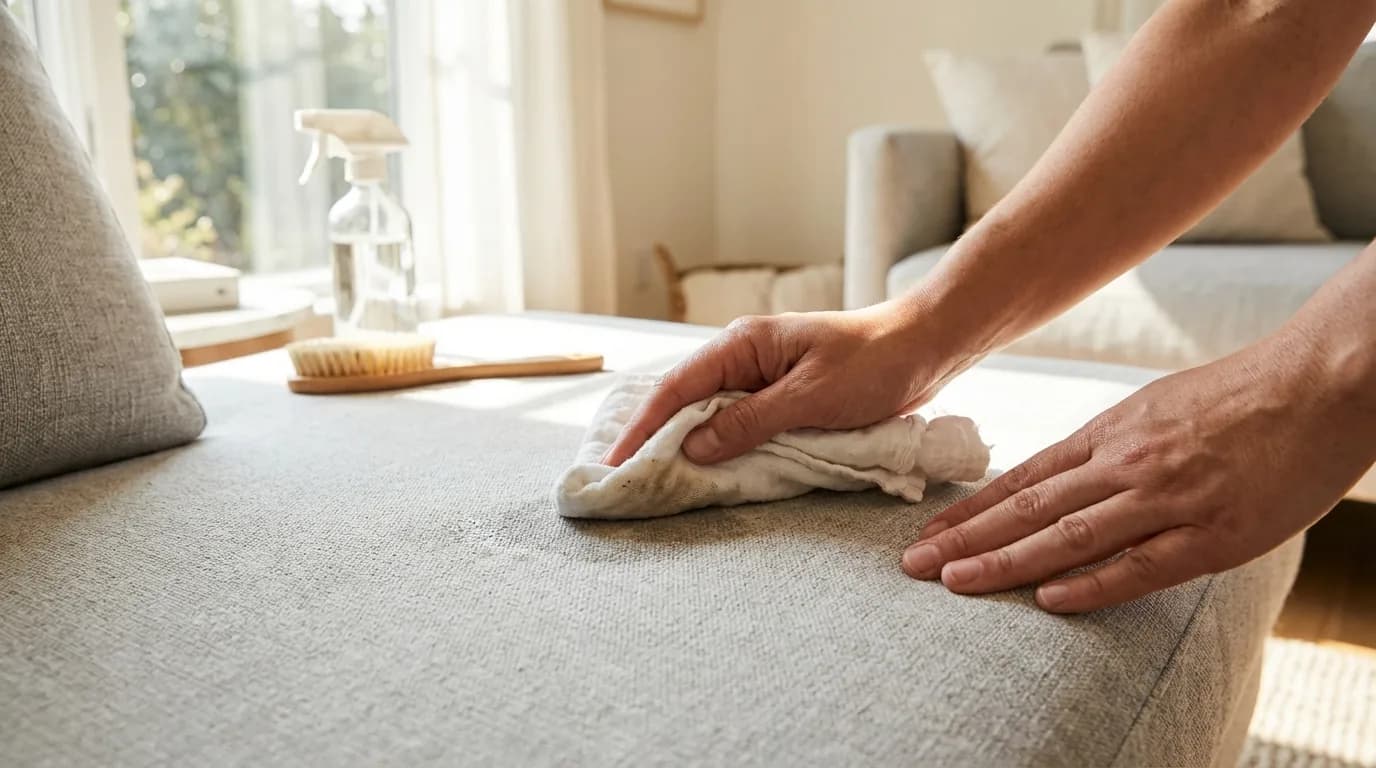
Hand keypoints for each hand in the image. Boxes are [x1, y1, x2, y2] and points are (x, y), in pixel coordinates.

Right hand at [602, 304, 958, 466]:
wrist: (925, 346)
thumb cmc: (874, 362)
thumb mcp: (810, 396)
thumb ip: (750, 422)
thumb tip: (692, 447)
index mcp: (743, 344)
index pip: (677, 389)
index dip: (643, 428)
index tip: (616, 464)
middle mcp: (743, 358)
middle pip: (684, 403)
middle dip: (654, 440)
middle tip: (624, 481)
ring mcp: (761, 379)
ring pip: (709, 417)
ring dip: (685, 448)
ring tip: (653, 483)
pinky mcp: (781, 400)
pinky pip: (738, 426)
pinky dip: (720, 449)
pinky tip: (705, 473)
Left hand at [900, 337, 1375, 612]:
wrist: (1319, 382)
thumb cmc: (1238, 395)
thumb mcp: (1155, 408)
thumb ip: (1108, 446)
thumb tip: (1064, 477)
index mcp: (1110, 434)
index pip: (1022, 480)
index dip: (970, 512)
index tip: (928, 535)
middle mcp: (1125, 464)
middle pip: (1029, 509)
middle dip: (965, 539)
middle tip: (913, 565)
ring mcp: (1167, 498)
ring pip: (1069, 536)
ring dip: (1005, 562)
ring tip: (955, 583)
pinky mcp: (1213, 533)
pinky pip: (1141, 565)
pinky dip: (1092, 583)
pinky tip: (1047, 598)